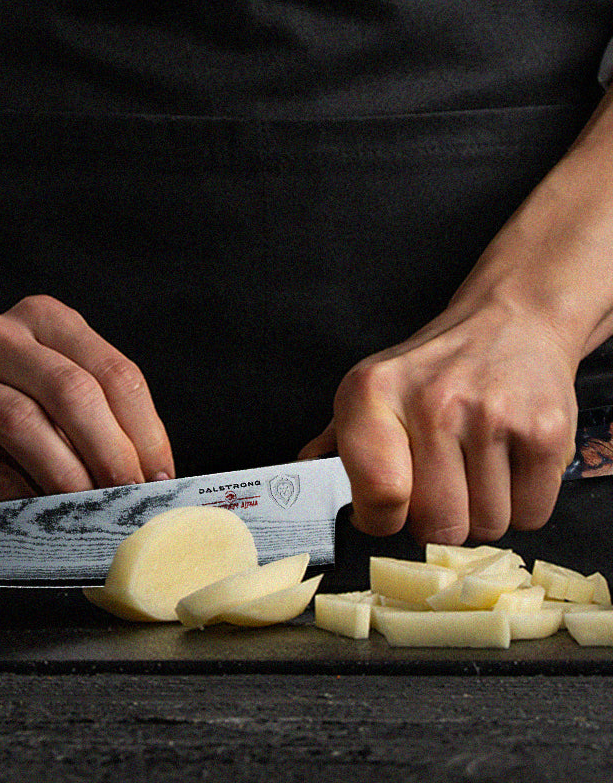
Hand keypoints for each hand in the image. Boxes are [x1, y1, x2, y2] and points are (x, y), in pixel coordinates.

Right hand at [0, 295, 174, 516]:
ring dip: (68, 477)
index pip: (111, 370)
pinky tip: (42, 516)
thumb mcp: (48, 389)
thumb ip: (96, 414)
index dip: (145, 429)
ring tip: (91, 510)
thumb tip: (151, 475)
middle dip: (110, 452)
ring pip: (23, 423)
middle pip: (70, 390)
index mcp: (40, 318)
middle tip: (130, 498)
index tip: (160, 477)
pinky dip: (22, 499)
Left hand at [298, 299, 577, 544]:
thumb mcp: (371, 390)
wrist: (510, 322)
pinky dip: (523, 504)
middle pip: (438, 524)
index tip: (389, 509)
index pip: (379, 497)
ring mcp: (492, 415)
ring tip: (477, 466)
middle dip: (439, 520)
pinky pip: (532, 515)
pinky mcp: (546, 430)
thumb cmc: (431, 370)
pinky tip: (509, 463)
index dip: (383, 519)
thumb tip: (302, 478)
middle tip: (442, 485)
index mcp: (373, 393)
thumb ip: (336, 440)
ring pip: (487, 525)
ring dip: (483, 512)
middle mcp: (432, 401)